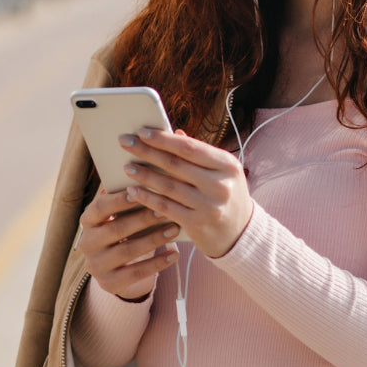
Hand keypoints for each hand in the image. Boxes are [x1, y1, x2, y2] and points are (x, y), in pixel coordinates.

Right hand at [76, 188, 180, 301]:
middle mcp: (87, 243)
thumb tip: (148, 181)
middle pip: (116, 229)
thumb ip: (127, 201)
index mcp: (87, 221)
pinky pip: (136, 273)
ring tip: (175, 229)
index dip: (118, 200)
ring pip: (127, 251)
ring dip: (154, 239)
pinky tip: (175, 253)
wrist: (115, 268)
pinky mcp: (108, 283)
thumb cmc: (123, 230)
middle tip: (166, 211)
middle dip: (143, 219)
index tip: (140, 192)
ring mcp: (96, 265)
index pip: (100, 208)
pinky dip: (157, 263)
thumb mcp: (119, 216)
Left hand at [118, 127, 252, 258]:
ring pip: (168, 186)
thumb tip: (174, 133)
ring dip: (144, 175)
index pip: (190, 147)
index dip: (163, 139)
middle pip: (176, 164)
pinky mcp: (197, 223)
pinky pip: (166, 207)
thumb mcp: (221, 172)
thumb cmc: (226, 196)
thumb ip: (199, 154)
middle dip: (147, 151)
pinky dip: (147, 198)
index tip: (142, 132)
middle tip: (125, 142)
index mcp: (227, 165)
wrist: (241, 234)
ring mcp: (209, 205)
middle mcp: (220, 184)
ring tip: (127, 167)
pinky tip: (133, 191)